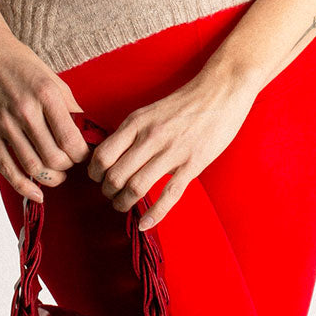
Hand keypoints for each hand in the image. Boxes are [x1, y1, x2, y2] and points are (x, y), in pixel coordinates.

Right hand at [0, 29, 91, 204]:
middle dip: (68, 168)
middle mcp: (25, 110)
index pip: (71, 141)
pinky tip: (36, 193)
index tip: (83, 154)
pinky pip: (7, 167)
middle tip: (70, 163)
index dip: (82, 156)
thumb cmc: (21, 64)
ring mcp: (4, 123)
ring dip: (50, 178)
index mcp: (46, 95)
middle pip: (54, 158)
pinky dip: (23, 186)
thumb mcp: (54, 79)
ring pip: (33, 167)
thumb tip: (88, 133)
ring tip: (56, 175)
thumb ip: (70, 107)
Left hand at [87, 68, 256, 230]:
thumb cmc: (183, 103)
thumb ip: (130, 133)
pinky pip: (169, 195)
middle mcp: (150, 137)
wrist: (220, 91)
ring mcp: (172, 152)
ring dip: (124, 203)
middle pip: (115, 175)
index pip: (102, 156)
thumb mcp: (148, 111)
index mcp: (136, 123)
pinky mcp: (192, 164)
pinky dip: (154, 214)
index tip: (98, 179)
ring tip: (123, 205)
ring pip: (136, 187)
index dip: (95, 174)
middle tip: (110, 195)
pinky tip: (144, 224)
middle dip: (108, 192)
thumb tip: (112, 156)